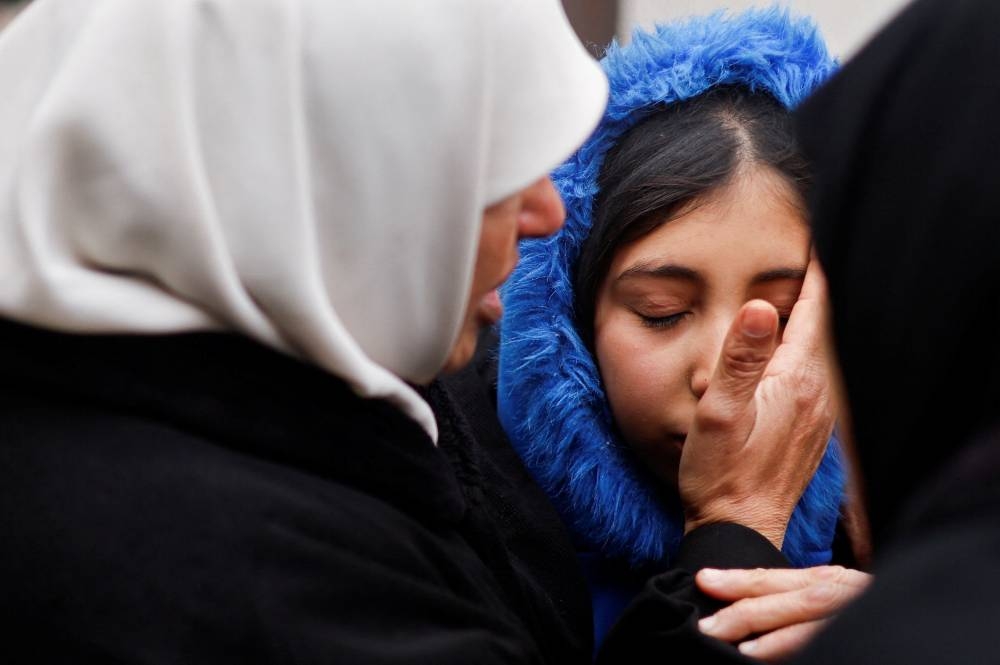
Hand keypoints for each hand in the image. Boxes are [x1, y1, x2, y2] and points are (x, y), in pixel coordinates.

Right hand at [679, 257, 834, 547]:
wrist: (738, 527)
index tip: (809, 242)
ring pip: (813, 355)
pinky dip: (796, 358)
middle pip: (818, 329)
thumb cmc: (720, 472)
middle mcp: (817, 395)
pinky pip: (808, 380)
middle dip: (805, 295)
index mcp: (796, 380)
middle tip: (794, 261)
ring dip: (800, 327)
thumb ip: (740, 357)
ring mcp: (816, 416)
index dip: (812, 274)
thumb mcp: (719, 411)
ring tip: (783, 300)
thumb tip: (760, 306)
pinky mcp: (807, 432)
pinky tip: (776, 361)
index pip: (814, 311)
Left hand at [696, 566, 870, 661]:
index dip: (739, 579)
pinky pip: (835, 645)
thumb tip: (739, 606)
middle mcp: (845, 594)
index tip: (701, 579)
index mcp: (829, 581)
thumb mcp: (828, 596)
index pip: (777, 578)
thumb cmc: (868, 610)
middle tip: (707, 625)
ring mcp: (857, 617)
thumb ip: (792, 597)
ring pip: (816, 625)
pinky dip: (806, 651)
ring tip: (741, 649)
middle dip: (747, 609)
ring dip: (777, 638)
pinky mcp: (869, 639)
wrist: (930, 618)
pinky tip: (773, 661)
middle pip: (792, 598)